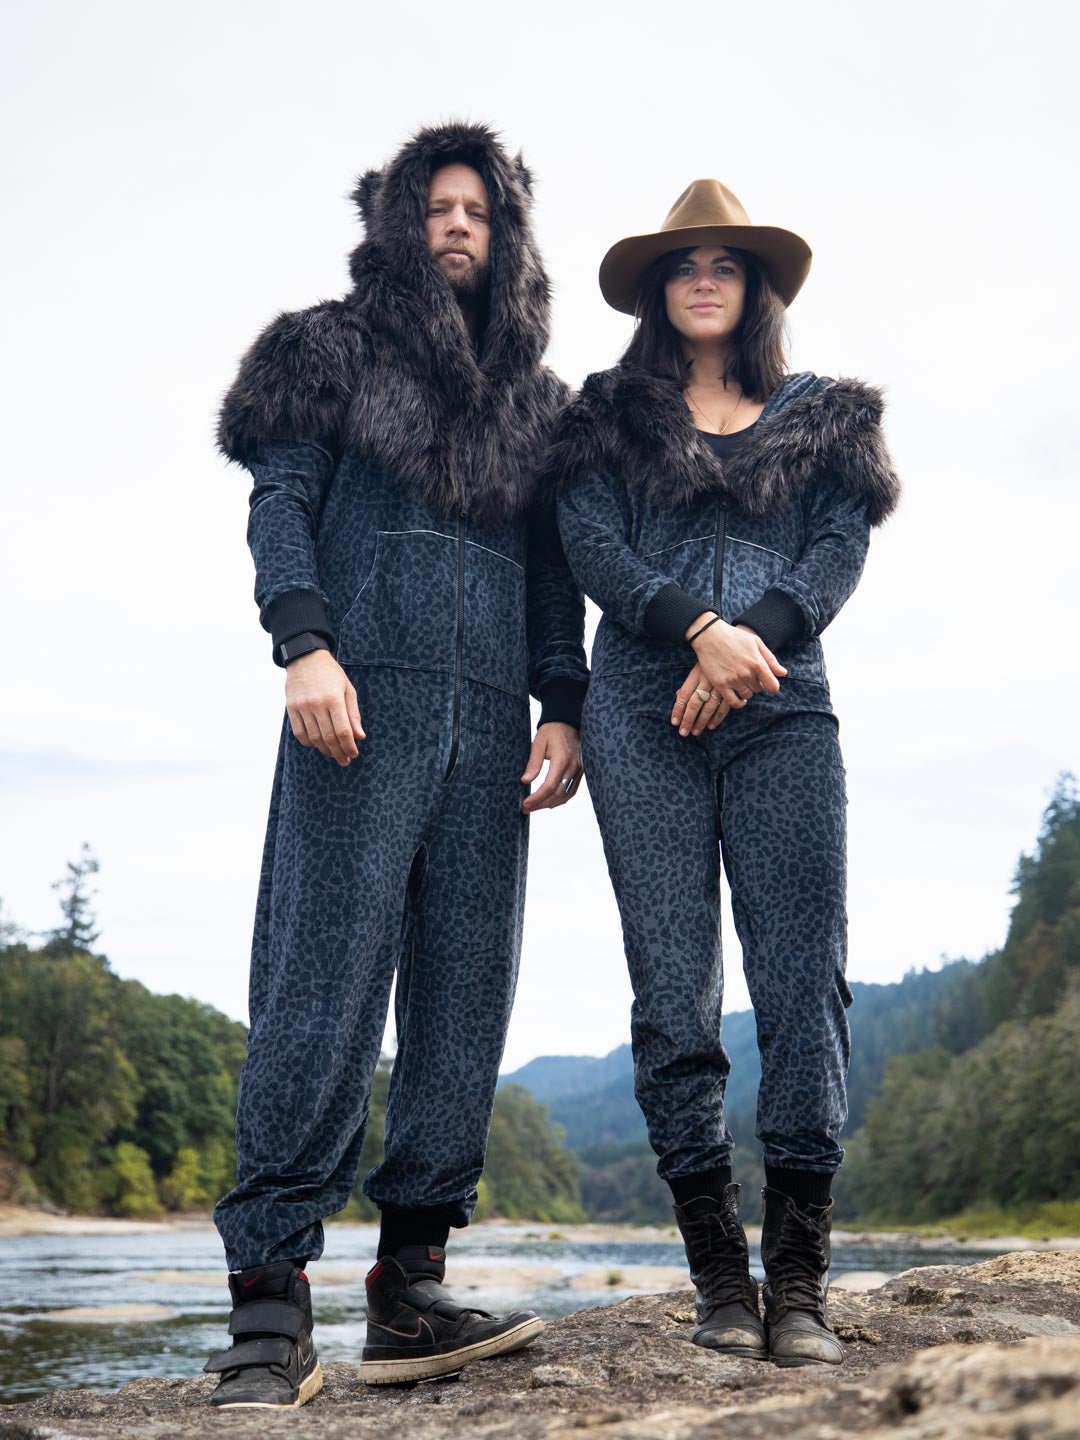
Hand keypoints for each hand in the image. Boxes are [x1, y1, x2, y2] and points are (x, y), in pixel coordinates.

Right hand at [285, 650, 364, 765]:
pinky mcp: (291, 709)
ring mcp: (302, 707)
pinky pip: (299, 733)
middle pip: (329, 738)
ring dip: (325, 750)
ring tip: (333, 754)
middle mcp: (317, 705)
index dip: (349, 746)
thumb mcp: (348, 689)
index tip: (354, 754)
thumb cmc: (331, 674)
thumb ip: (354, 714)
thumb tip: (360, 736)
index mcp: (334, 699)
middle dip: (339, 752)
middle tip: (345, 760)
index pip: (343, 731)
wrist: (305, 658)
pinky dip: (308, 743)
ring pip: (314, 738)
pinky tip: (317, 744)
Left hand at [520, 722, 582, 812]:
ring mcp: (579, 770)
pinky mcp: (581, 772)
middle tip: (526, 809)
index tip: (525, 804)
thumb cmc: (551, 731)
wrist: (568, 721)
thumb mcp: (538, 743)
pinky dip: (560, 799)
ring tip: (535, 807)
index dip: (536, 798)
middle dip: (541, 804)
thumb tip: (525, 781)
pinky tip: (549, 802)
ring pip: (566, 795)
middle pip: (558, 794)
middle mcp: (573, 767)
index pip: (549, 786)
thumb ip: (533, 763)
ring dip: (550, 804)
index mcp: (562, 760)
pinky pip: (572, 790)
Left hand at [671, 663, 731, 735]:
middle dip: (688, 720)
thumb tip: (678, 696)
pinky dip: (718, 717)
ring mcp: (720, 685)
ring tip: (695, 732)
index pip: (683, 695)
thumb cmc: (710, 658)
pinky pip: (724, 706)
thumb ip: (689, 682)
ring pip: (708, 707)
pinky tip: (712, 725)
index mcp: (696, 675)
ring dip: (701, 721)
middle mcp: (706, 681)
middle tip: (684, 732)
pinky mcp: (732, 688)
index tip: (674, 722)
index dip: (678, 710)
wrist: (728, 644)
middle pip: (694, 704)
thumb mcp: (697, 667)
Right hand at [687, 613, 785, 707]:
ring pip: (747, 695)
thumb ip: (770, 659)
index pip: (772, 686)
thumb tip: (783, 674)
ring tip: (741, 681)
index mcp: (757, 663)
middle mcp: (746, 673)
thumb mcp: (756, 643)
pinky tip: (738, 697)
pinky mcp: (721, 684)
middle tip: (748, 675)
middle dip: (756, 684)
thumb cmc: (734, 637)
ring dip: (746, 690)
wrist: (710, 635)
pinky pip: (733, 702)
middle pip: (758, 689)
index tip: (768, 684)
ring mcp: (733, 680)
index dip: (772, 686)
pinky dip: (738, 703)